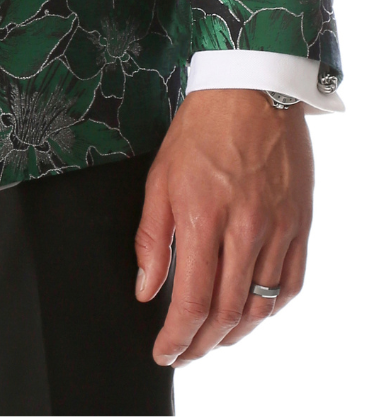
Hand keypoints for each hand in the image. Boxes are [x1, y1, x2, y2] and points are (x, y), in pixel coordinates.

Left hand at [135, 89, 312, 366]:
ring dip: (235, 334)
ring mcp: (278, 229)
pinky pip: (290, 284)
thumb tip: (147, 289)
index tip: (164, 351)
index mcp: (204, 217)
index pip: (193, 300)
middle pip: (228, 313)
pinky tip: (252, 314)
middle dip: (202, 344)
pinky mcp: (299, 225)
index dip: (177, 336)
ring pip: (261, 306)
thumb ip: (152, 239)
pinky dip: (270, 309)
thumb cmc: (201, 129)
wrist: (250, 92)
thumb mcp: (160, 178)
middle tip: (185, 353)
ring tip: (213, 340)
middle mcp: (245, 229)